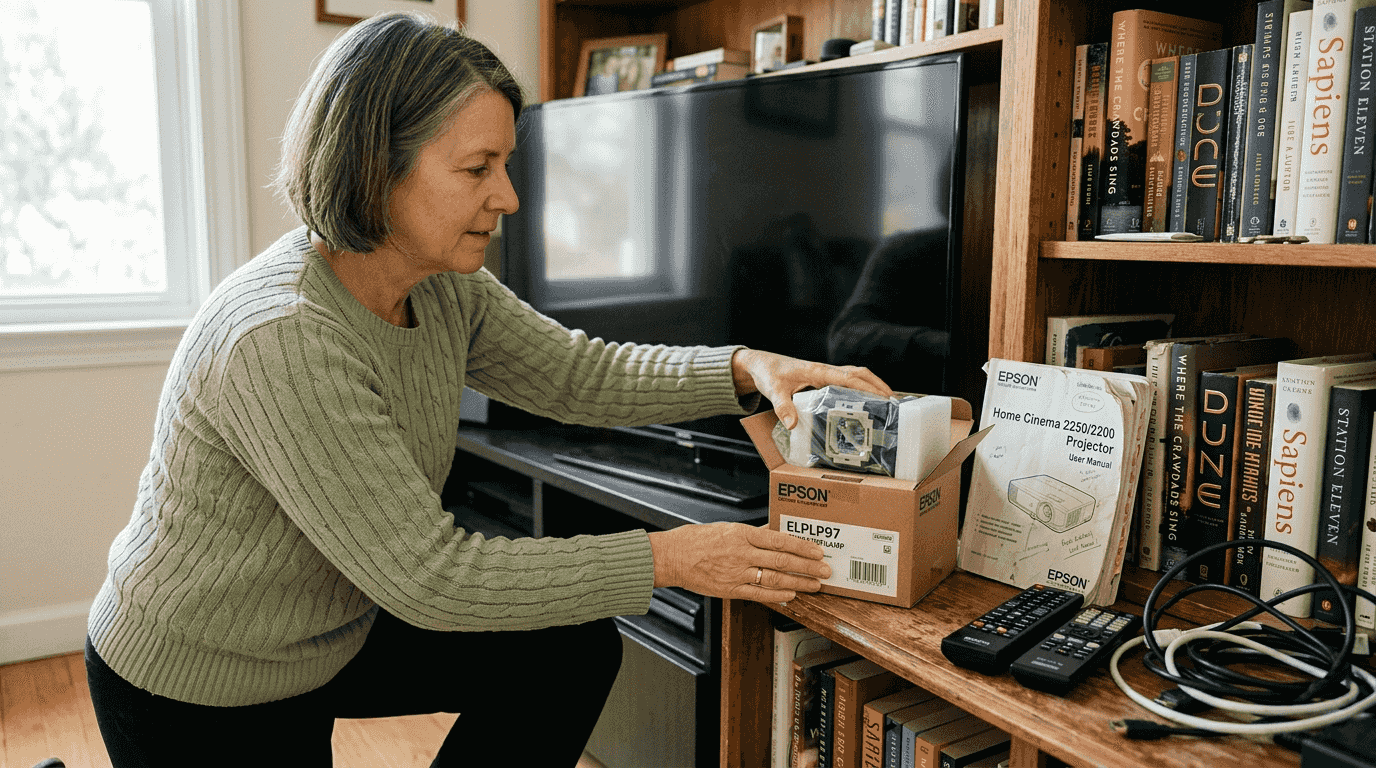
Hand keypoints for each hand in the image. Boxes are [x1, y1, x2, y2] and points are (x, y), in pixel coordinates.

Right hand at [647, 523, 830, 602]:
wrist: (672, 557)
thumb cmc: (696, 540)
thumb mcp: (726, 529)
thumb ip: (752, 533)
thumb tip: (773, 531)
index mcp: (742, 534)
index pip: (779, 540)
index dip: (802, 546)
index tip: (818, 551)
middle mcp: (742, 553)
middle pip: (782, 560)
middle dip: (807, 566)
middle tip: (825, 570)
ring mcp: (737, 573)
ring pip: (775, 579)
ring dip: (798, 582)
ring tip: (814, 585)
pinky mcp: (730, 589)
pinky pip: (759, 594)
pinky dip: (778, 596)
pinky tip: (791, 595)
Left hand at [731, 348, 893, 427]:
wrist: (761, 364)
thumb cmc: (768, 374)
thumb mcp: (773, 390)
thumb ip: (782, 406)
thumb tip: (793, 424)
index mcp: (817, 371)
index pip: (847, 378)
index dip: (866, 387)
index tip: (883, 396)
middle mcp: (825, 370)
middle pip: (859, 373)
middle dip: (878, 385)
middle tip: (894, 402)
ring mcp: (826, 374)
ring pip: (856, 375)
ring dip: (873, 385)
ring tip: (888, 402)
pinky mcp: (824, 379)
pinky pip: (848, 381)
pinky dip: (862, 388)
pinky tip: (867, 402)